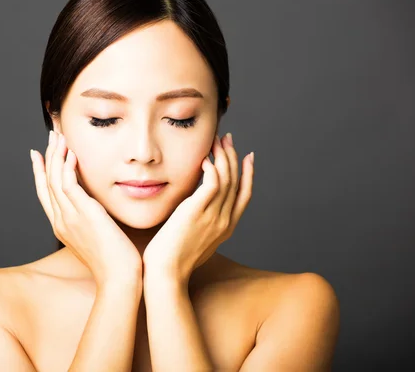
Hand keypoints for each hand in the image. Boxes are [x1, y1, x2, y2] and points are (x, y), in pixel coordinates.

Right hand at [30, 130, 141, 284]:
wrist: (118, 277)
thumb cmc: (113, 262)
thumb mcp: (96, 237)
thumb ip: (90, 220)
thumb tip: (96, 208)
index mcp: (61, 226)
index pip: (45, 193)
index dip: (40, 172)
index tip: (38, 155)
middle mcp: (60, 220)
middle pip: (46, 182)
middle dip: (48, 155)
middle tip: (51, 135)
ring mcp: (69, 217)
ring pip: (55, 179)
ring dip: (57, 155)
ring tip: (60, 136)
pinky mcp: (84, 214)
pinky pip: (69, 185)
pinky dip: (68, 168)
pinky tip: (72, 154)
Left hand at [142, 133, 253, 282]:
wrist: (166, 275)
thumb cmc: (173, 262)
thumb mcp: (195, 242)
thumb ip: (201, 225)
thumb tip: (195, 212)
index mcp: (226, 228)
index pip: (245, 195)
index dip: (248, 174)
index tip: (248, 157)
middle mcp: (225, 221)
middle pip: (236, 181)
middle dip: (233, 157)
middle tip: (227, 139)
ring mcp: (214, 216)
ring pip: (226, 179)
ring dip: (222, 157)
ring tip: (215, 141)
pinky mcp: (197, 212)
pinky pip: (212, 183)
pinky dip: (212, 168)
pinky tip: (205, 159)